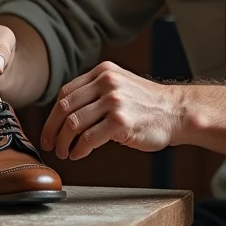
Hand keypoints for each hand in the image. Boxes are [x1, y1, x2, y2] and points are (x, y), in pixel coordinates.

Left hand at [40, 61, 182, 160]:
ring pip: (73, 123)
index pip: (65, 93)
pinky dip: (79, 149)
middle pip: (64, 107)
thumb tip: (65, 114)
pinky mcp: (120, 121)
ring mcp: (114, 101)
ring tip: (65, 153)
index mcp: (103, 72)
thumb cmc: (148, 105)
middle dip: (52, 130)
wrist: (177, 112)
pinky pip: (88, 138)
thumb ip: (95, 92)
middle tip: (50, 145)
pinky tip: (79, 154)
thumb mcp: (119, 86)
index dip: (52, 115)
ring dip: (64, 142)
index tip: (49, 131)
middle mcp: (106, 82)